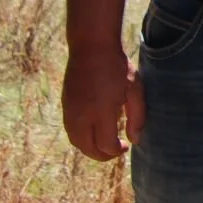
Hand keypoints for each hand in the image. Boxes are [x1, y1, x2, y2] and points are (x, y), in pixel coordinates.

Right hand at [61, 46, 144, 160]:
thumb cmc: (117, 67)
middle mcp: (82, 116)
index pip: (105, 145)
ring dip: (90, 148)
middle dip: (103, 155)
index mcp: (102, 112)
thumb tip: (135, 140)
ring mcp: (70, 112)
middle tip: (115, 151)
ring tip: (105, 144)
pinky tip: (93, 132)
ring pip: (76, 142)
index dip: (116, 151)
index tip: (125, 146)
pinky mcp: (65, 106)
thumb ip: (137, 116)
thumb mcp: (134, 89)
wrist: (91, 47)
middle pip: (88, 149)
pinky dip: (81, 139)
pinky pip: (70, 131)